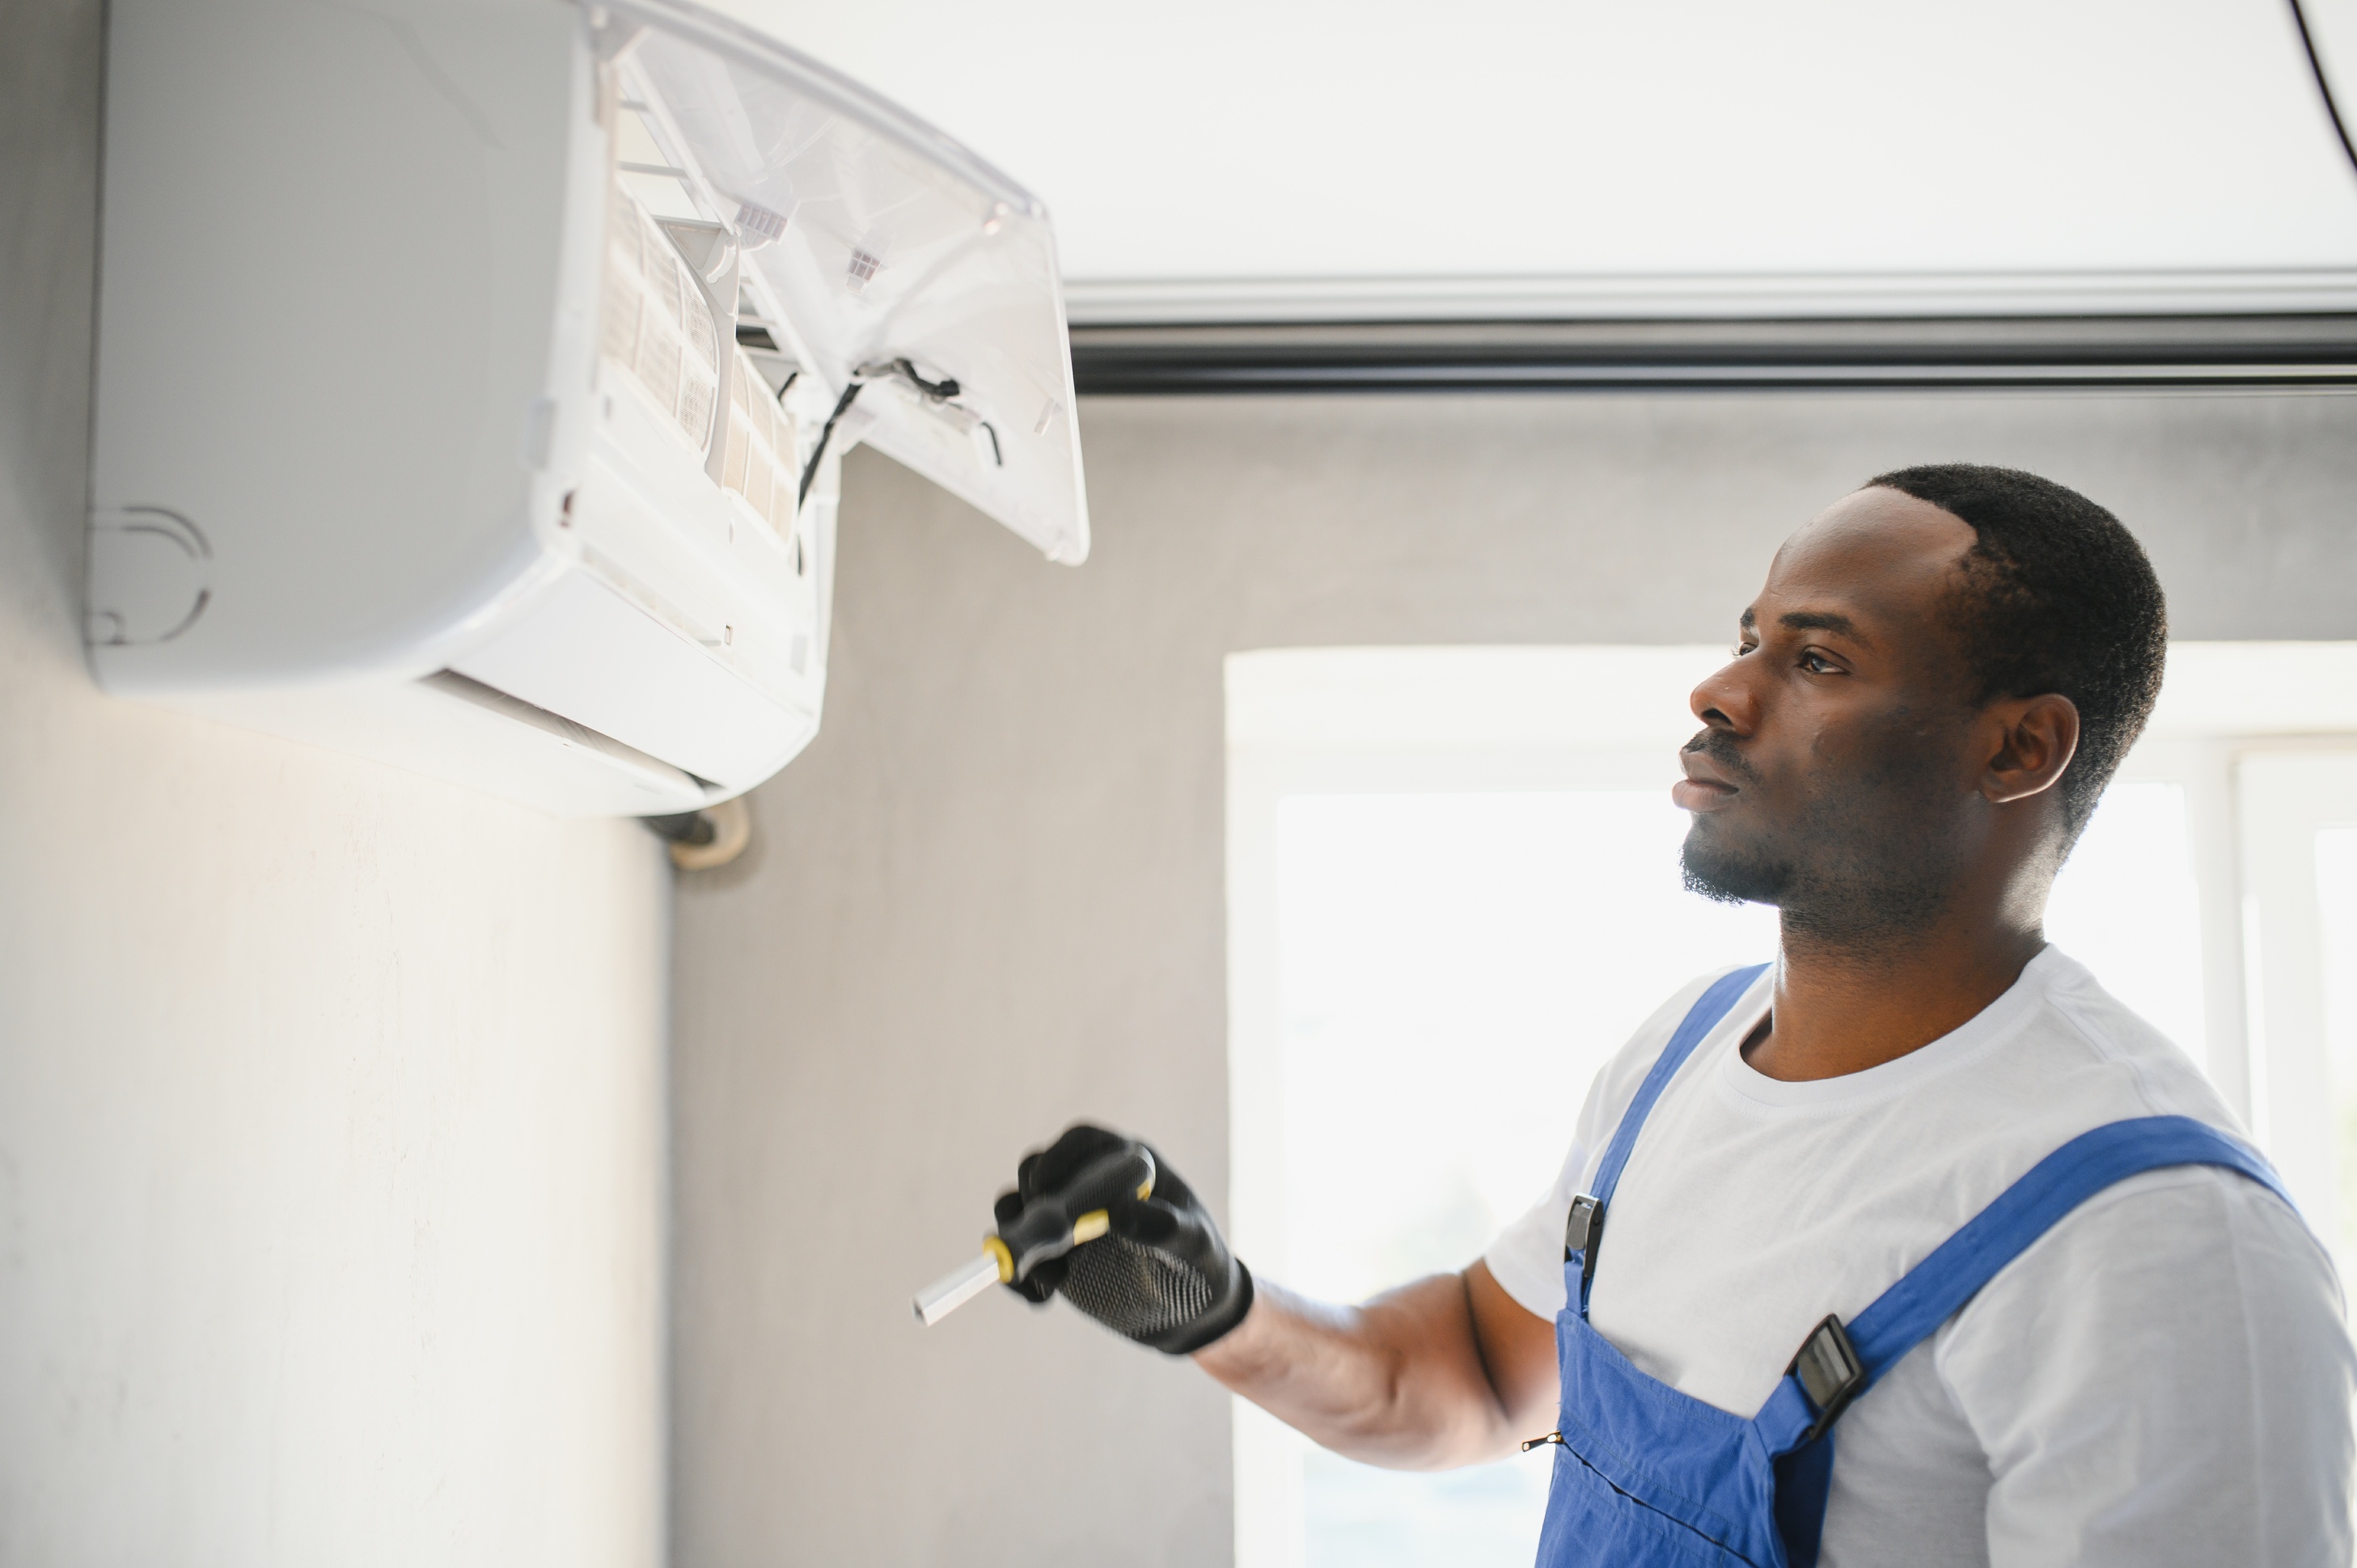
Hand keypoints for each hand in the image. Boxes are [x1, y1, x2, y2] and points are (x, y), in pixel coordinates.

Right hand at [995, 1123, 1253, 1353]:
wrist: (1191, 1310)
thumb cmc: (1200, 1263)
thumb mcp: (1194, 1244)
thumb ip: (1165, 1226)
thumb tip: (1118, 1211)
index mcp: (1126, 1165)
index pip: (1082, 1141)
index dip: (1059, 1156)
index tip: (1046, 1186)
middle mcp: (1090, 1184)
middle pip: (1037, 1170)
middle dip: (1031, 1201)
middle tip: (1044, 1239)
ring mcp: (1067, 1218)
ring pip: (1017, 1209)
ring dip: (1018, 1241)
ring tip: (1052, 1279)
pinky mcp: (1054, 1253)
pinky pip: (1015, 1253)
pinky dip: (1015, 1274)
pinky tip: (1040, 1298)